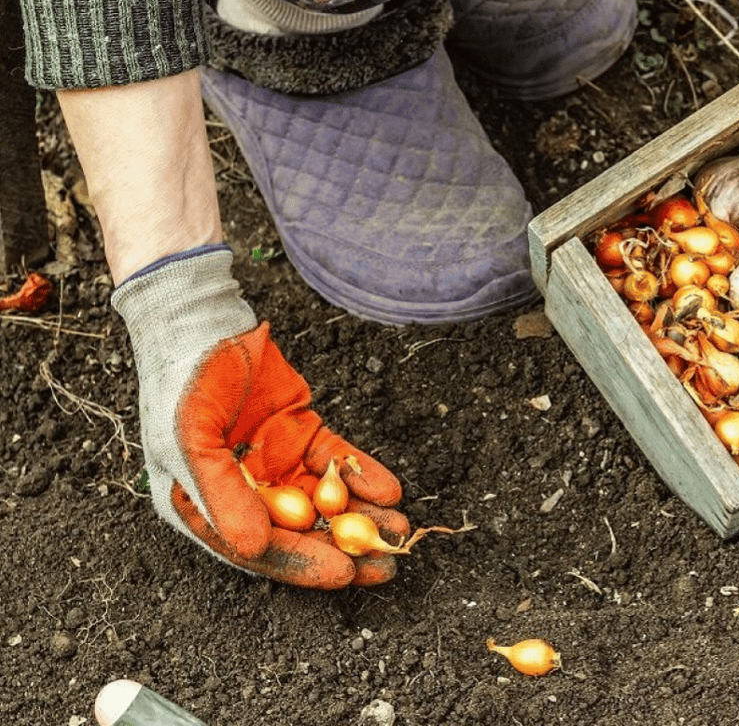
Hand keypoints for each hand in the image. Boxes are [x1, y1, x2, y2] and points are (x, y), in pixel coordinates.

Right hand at [113, 246, 408, 587]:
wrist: (201, 320)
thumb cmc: (182, 384)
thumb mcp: (190, 442)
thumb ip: (222, 495)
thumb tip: (253, 547)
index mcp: (201, 506)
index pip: (257, 548)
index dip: (302, 562)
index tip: (345, 574)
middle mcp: (240, 492)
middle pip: (298, 531)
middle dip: (343, 548)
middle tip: (387, 565)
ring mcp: (273, 462)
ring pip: (324, 499)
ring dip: (361, 516)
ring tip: (398, 529)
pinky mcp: (299, 433)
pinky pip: (335, 461)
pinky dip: (362, 475)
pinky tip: (389, 489)